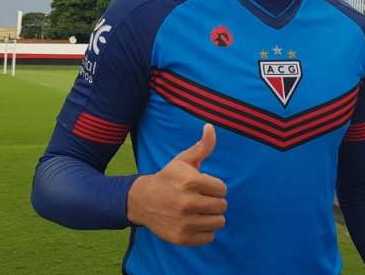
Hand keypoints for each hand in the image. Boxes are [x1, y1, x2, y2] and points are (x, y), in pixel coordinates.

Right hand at [127, 124, 227, 245]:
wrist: (141, 200)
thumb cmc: (168, 178)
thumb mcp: (183, 160)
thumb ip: (202, 146)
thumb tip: (210, 127)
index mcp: (191, 182)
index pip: (222, 189)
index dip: (214, 187)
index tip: (203, 187)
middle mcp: (188, 203)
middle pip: (222, 206)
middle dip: (214, 202)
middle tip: (200, 200)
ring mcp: (184, 222)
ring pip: (219, 222)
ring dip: (211, 217)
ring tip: (199, 211)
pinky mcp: (181, 237)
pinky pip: (209, 237)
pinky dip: (204, 231)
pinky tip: (194, 222)